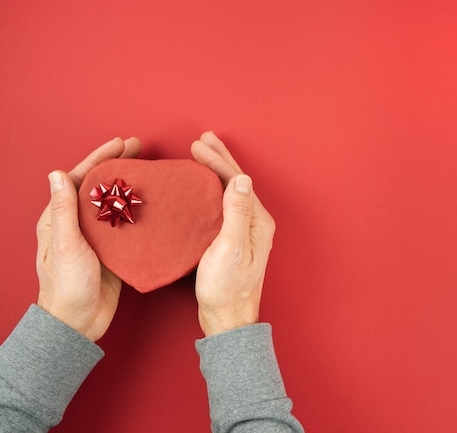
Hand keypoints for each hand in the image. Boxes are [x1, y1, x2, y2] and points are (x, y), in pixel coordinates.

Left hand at [36, 137, 141, 341]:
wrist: (78, 321)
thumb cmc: (66, 285)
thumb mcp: (65, 244)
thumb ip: (63, 210)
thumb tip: (58, 173)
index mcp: (61, 218)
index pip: (81, 178)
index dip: (100, 158)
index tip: (120, 144)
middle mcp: (78, 223)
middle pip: (100, 185)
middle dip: (118, 164)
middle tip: (139, 148)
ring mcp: (96, 237)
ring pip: (115, 202)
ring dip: (130, 184)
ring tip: (148, 169)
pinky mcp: (112, 251)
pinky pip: (127, 224)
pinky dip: (139, 210)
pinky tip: (152, 203)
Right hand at [191, 132, 275, 336]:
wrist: (227, 317)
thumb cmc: (227, 287)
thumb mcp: (229, 248)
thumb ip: (236, 213)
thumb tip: (240, 179)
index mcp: (257, 221)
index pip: (237, 181)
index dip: (219, 161)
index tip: (199, 145)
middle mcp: (255, 222)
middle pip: (237, 182)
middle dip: (220, 158)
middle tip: (203, 139)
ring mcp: (245, 230)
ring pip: (231, 190)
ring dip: (218, 170)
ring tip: (204, 153)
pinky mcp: (233, 238)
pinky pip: (224, 204)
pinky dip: (213, 188)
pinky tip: (204, 186)